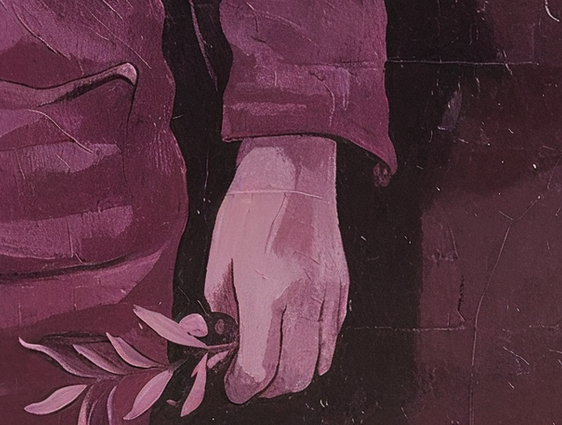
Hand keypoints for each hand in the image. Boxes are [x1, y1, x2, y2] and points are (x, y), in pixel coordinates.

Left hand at [203, 135, 346, 402]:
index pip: (259, 366)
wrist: (293, 171)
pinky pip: (333, 340)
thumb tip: (220, 343)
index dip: (242, 387)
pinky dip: (314, 354)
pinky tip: (293, 342)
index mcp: (265, 289)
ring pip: (320, 365)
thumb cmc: (248, 208)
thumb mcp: (217, 256)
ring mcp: (329, 296)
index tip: (232, 387)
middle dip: (268, 389)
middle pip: (294, 376)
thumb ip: (218, 307)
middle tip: (249, 382)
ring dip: (294, 376)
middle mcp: (303, 298)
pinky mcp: (343, 290)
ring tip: (271, 365)